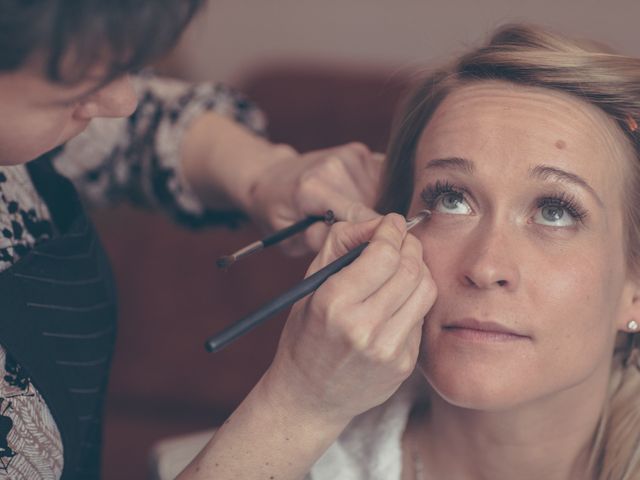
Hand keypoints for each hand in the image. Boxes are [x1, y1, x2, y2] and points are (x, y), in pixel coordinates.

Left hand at [248, 142, 382, 255]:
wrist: (272, 178)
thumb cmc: (280, 214)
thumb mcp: (290, 240)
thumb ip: (323, 241)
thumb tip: (359, 239)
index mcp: (312, 188)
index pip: (357, 214)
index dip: (373, 233)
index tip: (382, 249)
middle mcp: (333, 166)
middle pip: (371, 206)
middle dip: (366, 224)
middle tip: (349, 232)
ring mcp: (349, 155)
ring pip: (379, 195)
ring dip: (370, 208)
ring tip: (345, 214)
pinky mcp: (360, 152)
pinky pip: (381, 181)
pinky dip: (374, 194)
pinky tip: (354, 199)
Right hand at [260, 214, 436, 423]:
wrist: (310, 397)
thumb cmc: (305, 337)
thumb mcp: (310, 287)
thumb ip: (340, 246)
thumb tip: (375, 222)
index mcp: (333, 304)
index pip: (383, 254)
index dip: (391, 230)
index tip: (391, 222)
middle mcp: (363, 328)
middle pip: (410, 268)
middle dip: (410, 245)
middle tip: (401, 239)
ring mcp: (387, 349)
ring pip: (426, 290)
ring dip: (419, 268)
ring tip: (403, 266)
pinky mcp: (404, 365)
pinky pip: (421, 316)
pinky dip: (413, 299)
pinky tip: (397, 300)